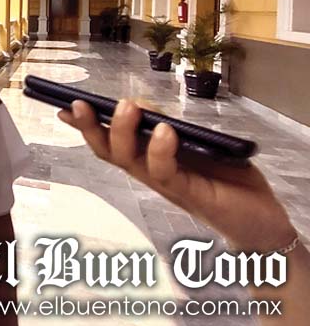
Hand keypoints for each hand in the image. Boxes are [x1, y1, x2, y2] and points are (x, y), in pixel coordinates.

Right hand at [58, 99, 296, 251]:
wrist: (259, 221)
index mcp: (148, 160)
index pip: (109, 142)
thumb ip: (171, 128)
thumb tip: (145, 108)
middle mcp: (149, 173)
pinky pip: (165, 171)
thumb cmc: (227, 181)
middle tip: (80, 104)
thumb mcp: (196, 144)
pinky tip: (164, 131)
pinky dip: (160, 150)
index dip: (85, 126)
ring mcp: (165, 183)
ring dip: (121, 132)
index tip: (65, 107)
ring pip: (128, 160)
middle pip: (108, 151)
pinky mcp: (188, 192)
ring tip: (126, 107)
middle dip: (89, 127)